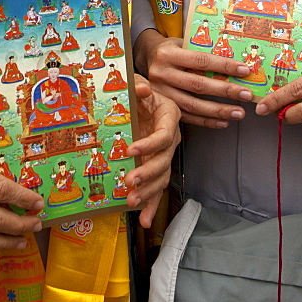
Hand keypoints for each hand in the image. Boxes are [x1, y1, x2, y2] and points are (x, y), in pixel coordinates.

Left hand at [125, 76, 180, 227]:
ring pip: (162, 177)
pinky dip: (152, 204)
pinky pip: (157, 188)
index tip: (130, 150)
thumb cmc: (138, 90)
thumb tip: (142, 89)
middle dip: (148, 174)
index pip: (165, 135)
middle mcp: (170, 137)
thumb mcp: (136, 82)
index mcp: (169, 116)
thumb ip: (137, 84)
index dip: (150, 144)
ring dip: (149, 192)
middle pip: (164, 160)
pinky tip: (144, 219)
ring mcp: (164, 154)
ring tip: (133, 201)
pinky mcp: (155, 166)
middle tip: (130, 182)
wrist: (140, 98)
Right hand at [134, 29, 253, 127]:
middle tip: (246, 94)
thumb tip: (235, 59)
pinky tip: (222, 122)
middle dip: (226, 91)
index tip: (244, 70)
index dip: (224, 66)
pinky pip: (187, 117)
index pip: (201, 61)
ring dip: (219, 110)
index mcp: (168, 54)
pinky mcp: (163, 106)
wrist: (146, 58)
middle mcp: (162, 73)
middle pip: (198, 85)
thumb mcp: (181, 43)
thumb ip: (202, 51)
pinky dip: (206, 121)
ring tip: (238, 112)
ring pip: (193, 104)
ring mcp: (161, 92)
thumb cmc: (170, 49)